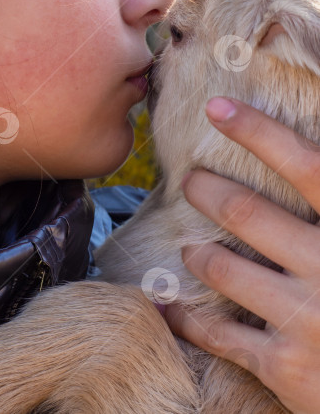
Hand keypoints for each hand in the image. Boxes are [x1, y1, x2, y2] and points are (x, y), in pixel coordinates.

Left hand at [163, 96, 319, 413]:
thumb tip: (304, 165)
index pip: (305, 167)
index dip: (259, 132)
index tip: (218, 108)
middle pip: (248, 212)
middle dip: (209, 190)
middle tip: (191, 181)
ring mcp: (306, 319)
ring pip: (224, 268)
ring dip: (199, 252)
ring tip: (191, 247)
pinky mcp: (284, 366)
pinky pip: (218, 334)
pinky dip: (187, 318)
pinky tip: (169, 305)